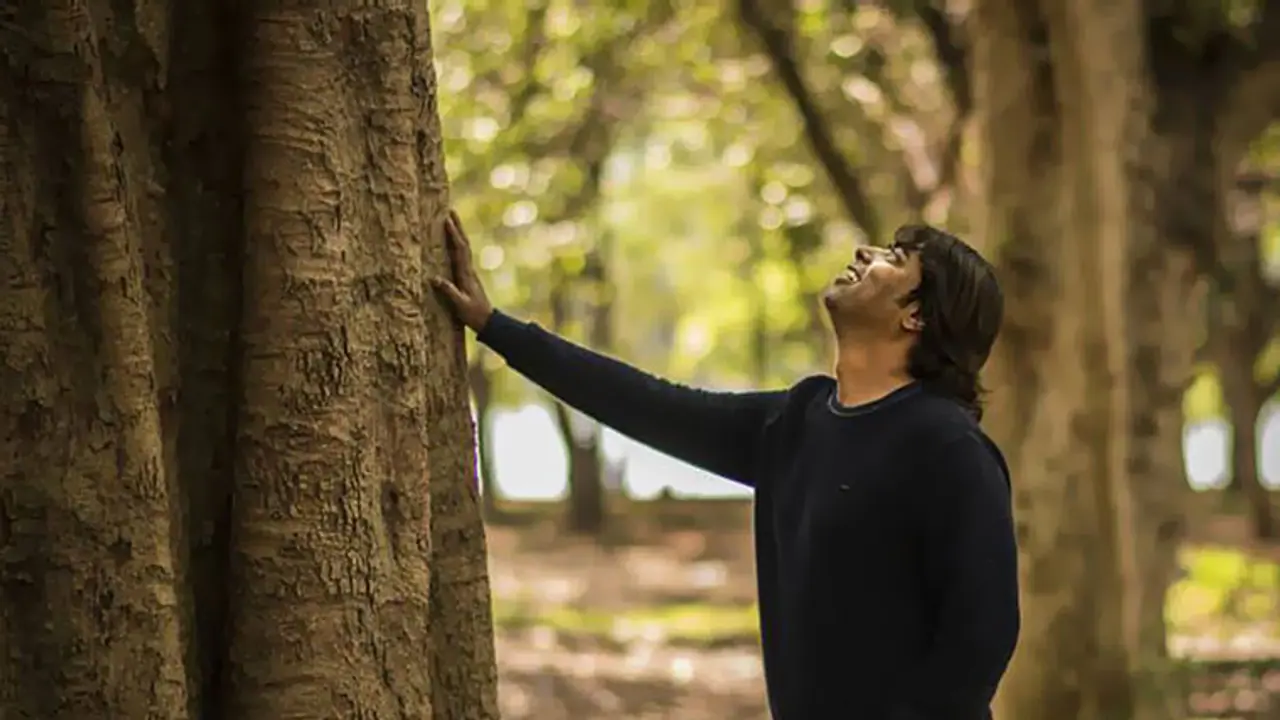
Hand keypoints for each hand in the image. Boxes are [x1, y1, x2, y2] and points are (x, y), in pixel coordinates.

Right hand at [432, 210, 493, 331]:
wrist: (487, 321)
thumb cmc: (474, 314)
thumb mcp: (460, 305)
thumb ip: (449, 291)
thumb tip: (433, 278)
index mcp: (466, 274)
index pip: (459, 249)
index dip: (453, 234)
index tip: (446, 220)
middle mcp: (469, 269)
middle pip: (463, 243)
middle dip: (457, 227)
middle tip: (450, 210)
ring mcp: (469, 272)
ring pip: (463, 248)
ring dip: (458, 233)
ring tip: (450, 220)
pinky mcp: (467, 276)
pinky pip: (461, 255)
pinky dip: (457, 244)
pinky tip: (453, 242)